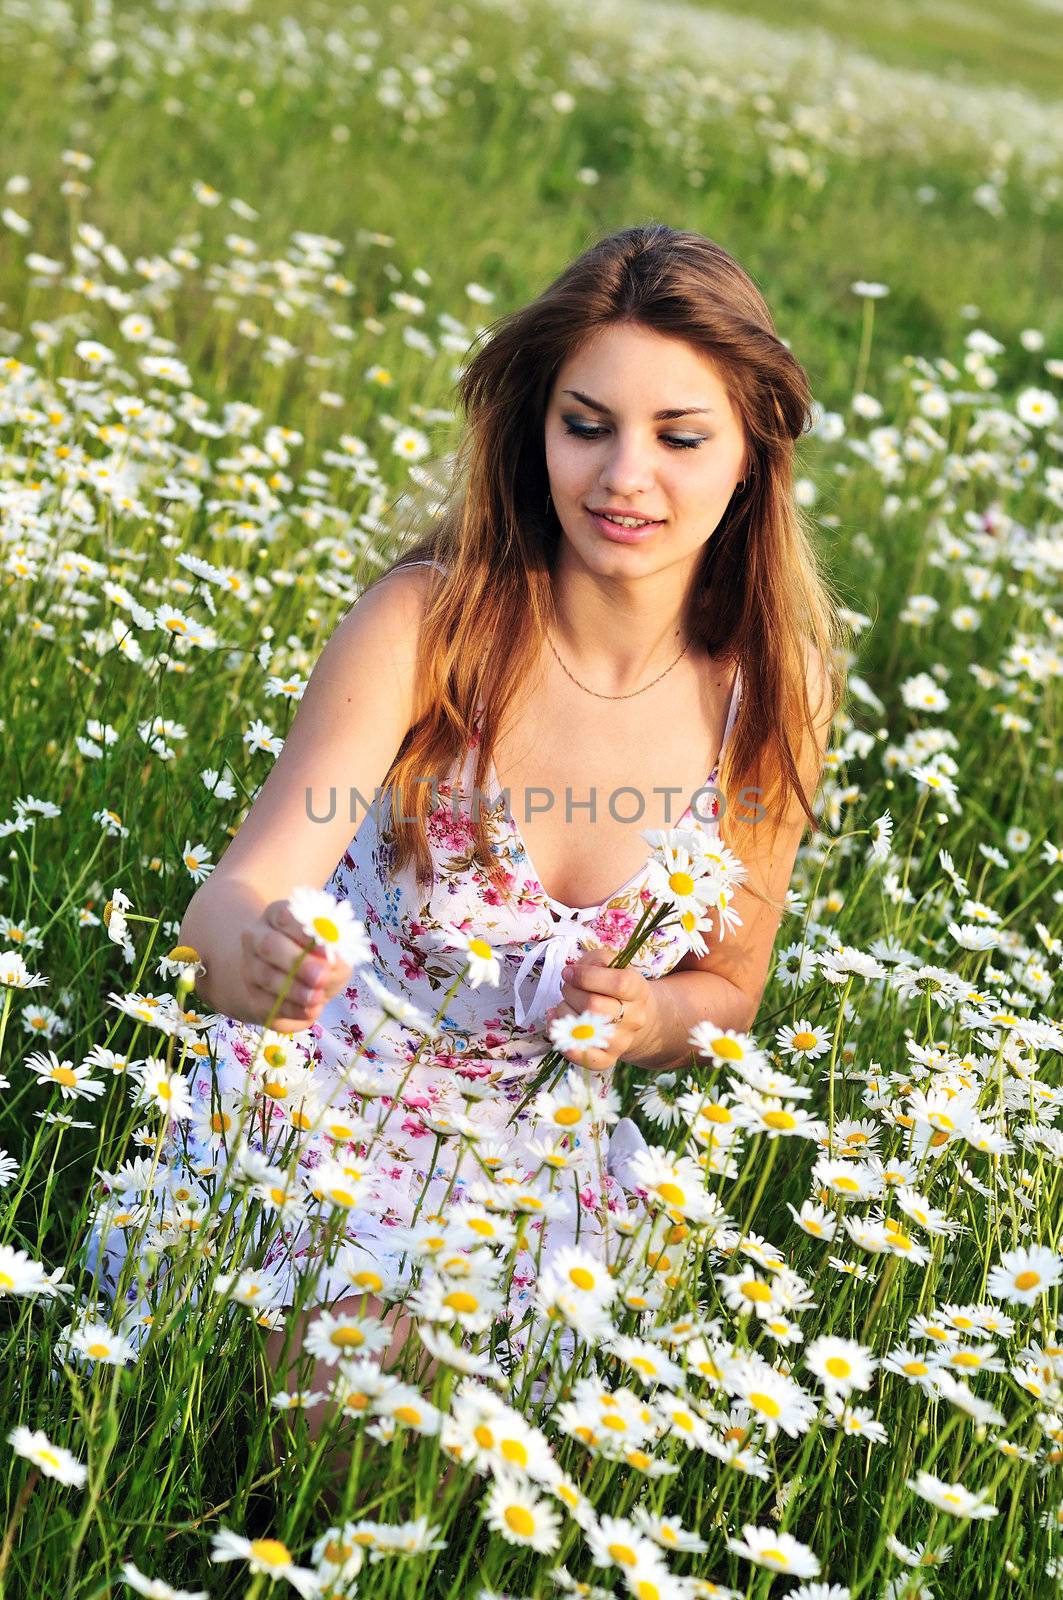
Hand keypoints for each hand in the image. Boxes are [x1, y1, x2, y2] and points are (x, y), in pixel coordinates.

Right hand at [239, 899, 353, 1032]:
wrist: (296, 982)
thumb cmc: (319, 956)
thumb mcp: (334, 950)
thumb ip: (336, 954)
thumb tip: (333, 963)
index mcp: (277, 915)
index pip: (286, 916)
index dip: (305, 932)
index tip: (326, 947)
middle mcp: (258, 937)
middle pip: (270, 945)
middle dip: (297, 962)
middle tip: (321, 976)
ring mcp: (251, 966)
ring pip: (266, 976)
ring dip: (294, 989)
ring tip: (317, 998)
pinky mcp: (253, 995)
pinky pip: (267, 1003)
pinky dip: (291, 1009)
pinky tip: (311, 1010)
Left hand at [543, 945, 654, 1073]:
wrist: (634, 1018)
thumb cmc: (615, 987)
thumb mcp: (613, 965)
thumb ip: (596, 960)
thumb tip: (576, 973)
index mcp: (638, 990)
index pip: (619, 983)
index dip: (587, 976)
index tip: (569, 972)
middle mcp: (634, 1018)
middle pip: (594, 1006)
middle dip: (570, 993)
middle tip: (567, 988)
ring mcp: (622, 1041)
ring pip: (584, 1029)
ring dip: (563, 1013)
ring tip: (564, 1005)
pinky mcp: (608, 1059)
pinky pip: (583, 1056)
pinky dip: (564, 1042)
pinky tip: (557, 1026)